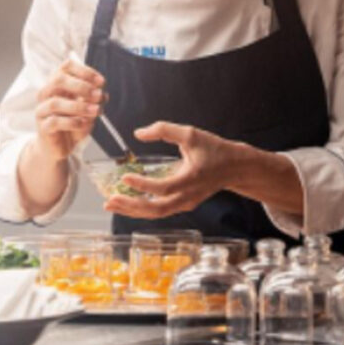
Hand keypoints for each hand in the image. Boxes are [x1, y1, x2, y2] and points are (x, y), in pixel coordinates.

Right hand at [32, 57, 105, 162]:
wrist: (60, 147)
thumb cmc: (74, 124)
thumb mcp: (87, 109)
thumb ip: (93, 100)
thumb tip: (101, 94)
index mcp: (58, 84)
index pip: (66, 67)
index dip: (85, 71)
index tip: (101, 82)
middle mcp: (47, 94)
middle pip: (58, 80)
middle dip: (81, 86)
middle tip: (98, 95)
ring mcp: (42, 110)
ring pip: (55, 102)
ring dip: (79, 106)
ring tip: (95, 111)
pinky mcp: (43, 127)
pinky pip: (54, 121)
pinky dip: (71, 121)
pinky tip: (82, 123)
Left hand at [104, 121, 243, 218]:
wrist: (234, 167)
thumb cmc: (213, 149)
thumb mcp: (190, 134)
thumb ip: (164, 130)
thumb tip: (138, 133)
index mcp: (191, 179)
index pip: (164, 188)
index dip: (144, 185)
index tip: (125, 176)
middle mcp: (188, 196)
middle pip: (157, 209)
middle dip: (131, 206)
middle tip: (109, 200)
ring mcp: (186, 204)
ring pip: (156, 213)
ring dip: (132, 210)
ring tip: (111, 205)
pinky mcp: (183, 205)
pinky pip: (160, 211)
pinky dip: (141, 209)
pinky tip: (126, 203)